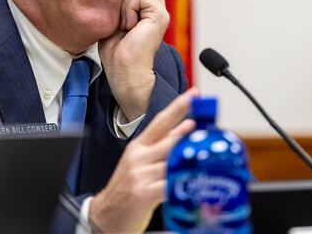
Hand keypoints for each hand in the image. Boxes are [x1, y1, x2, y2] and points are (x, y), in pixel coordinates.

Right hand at [89, 88, 197, 232]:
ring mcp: (140, 174)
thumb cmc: (126, 190)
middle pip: (169, 136)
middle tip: (207, 119)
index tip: (193, 94)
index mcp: (138, 146)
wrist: (104, 216)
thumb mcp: (140, 164)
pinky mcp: (143, 193)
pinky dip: (182, 182)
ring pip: (171, 159)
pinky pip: (168, 184)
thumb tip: (186, 140)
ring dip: (190, 155)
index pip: (160, 121)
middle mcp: (139, 157)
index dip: (178, 106)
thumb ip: (161, 152)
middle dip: (189, 127)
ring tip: (206, 150)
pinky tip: (194, 180)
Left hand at [99, 0, 168, 120]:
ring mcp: (159, 10)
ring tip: (124, 26)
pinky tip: (129, 27)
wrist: (124, 70)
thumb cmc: (117, 51)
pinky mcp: (159, 13)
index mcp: (146, 9)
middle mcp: (156, 7)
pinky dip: (127, 11)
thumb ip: (120, 2)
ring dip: (123, 7)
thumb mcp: (114, 19)